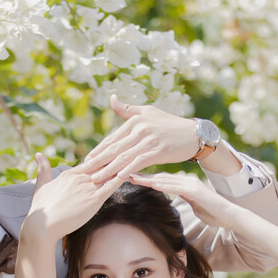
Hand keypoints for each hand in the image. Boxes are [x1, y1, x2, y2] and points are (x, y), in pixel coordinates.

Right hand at [21, 154, 125, 245]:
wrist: (42, 224)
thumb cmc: (41, 209)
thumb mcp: (41, 185)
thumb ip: (43, 170)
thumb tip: (38, 154)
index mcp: (70, 173)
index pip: (92, 162)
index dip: (105, 157)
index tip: (117, 150)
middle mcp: (80, 177)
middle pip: (103, 163)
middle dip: (118, 156)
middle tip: (132, 147)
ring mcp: (88, 187)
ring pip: (109, 172)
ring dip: (123, 164)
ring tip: (138, 155)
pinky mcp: (94, 199)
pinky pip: (112, 185)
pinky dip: (122, 177)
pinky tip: (133, 172)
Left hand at [82, 95, 200, 182]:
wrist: (193, 134)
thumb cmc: (169, 124)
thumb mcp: (148, 112)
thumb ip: (128, 109)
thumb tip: (110, 98)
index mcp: (134, 120)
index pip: (112, 138)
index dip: (98, 150)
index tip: (86, 161)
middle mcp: (139, 128)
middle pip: (114, 148)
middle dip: (97, 161)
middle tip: (84, 172)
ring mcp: (148, 140)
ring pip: (123, 157)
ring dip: (108, 170)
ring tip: (95, 179)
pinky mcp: (158, 150)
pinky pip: (138, 162)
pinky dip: (127, 170)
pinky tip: (117, 178)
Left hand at [127, 169, 240, 230]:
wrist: (230, 216)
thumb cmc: (213, 213)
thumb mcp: (193, 205)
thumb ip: (183, 200)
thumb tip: (174, 200)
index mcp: (183, 184)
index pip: (159, 179)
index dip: (143, 177)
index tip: (127, 176)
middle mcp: (185, 181)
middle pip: (158, 176)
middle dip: (141, 174)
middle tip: (122, 171)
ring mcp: (191, 184)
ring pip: (165, 179)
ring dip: (147, 178)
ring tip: (130, 176)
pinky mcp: (196, 191)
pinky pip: (176, 187)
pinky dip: (163, 185)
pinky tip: (151, 184)